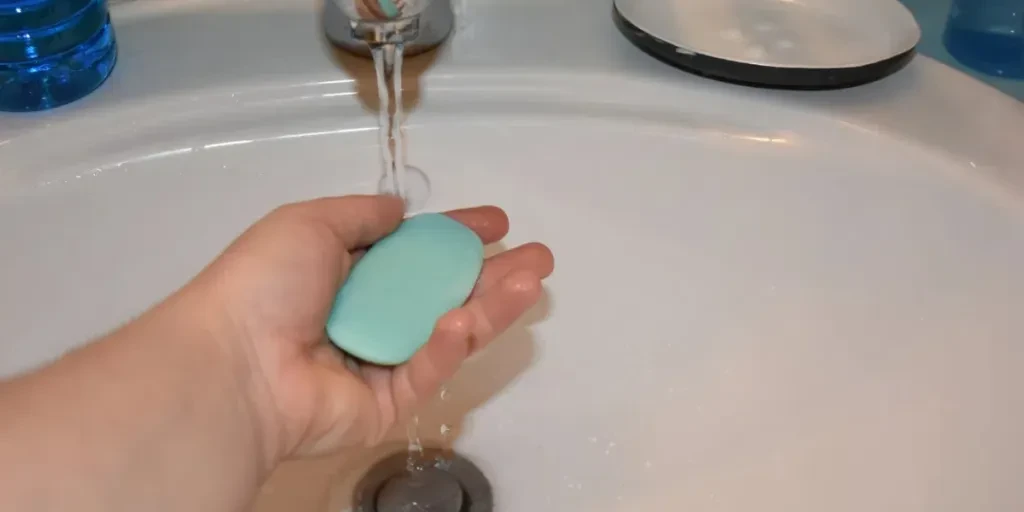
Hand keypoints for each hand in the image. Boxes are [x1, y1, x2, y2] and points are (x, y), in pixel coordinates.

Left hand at [183, 195, 552, 461]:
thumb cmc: (265, 284)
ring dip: (491, 306)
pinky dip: (447, 345)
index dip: (454, 236)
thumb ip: (362, 215)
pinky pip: (425, 370)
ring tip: (531, 282)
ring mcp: (379, 362)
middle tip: (537, 258)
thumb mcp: (309, 223)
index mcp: (346, 274)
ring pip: (446, 332)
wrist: (236, 362)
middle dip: (492, 275)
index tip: (495, 224)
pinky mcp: (386, 404)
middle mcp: (367, 316)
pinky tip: (466, 320)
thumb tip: (400, 211)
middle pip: (442, 293)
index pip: (414, 253)